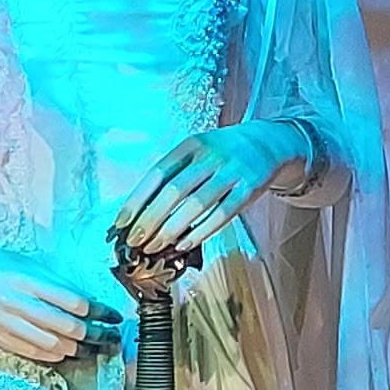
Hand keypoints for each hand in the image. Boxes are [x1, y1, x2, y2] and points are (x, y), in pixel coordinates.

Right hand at [0, 227, 109, 375]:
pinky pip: (33, 353)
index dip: (100, 312)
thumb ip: (49, 282)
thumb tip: (82, 301)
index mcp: (25, 279)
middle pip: (68, 327)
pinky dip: (55, 355)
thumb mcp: (20, 263)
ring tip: (95, 347)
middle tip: (112, 335)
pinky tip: (67, 353)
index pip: (74, 301)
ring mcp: (6, 323)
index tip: (114, 315)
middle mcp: (17, 302)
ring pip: (53, 345)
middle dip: (96, 334)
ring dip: (79, 349)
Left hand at [111, 120, 304, 255]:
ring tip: (154, 247)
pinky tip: (183, 244)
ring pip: (196, 204)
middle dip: (150, 219)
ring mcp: (232, 171)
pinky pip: (222, 214)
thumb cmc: (223, 153)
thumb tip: (141, 211)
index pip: (157, 173)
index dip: (137, 199)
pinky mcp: (249, 188)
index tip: (121, 222)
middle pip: (174, 190)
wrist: (267, 143)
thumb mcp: (197, 152)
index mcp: (191, 145)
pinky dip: (201, 231)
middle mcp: (211, 155)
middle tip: (135, 241)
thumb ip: (174, 175)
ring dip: (171, 229)